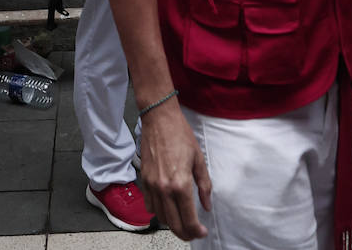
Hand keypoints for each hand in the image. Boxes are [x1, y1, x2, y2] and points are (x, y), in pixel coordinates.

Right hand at [139, 101, 210, 240]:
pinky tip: (167, 207)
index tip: (202, 232)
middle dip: (185, 233)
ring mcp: (152, 185)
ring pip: (161, 217)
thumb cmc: (180, 134)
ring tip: (181, 220)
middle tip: (193, 232)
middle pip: (174, 224)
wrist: (159, 119)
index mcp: (181, 184)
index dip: (197, 231)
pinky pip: (150, 204)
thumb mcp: (199, 159)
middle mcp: (164, 188)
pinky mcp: (144, 179)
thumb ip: (204, 185)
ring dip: (172, 223)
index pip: (189, 219)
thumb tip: (206, 205)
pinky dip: (158, 211)